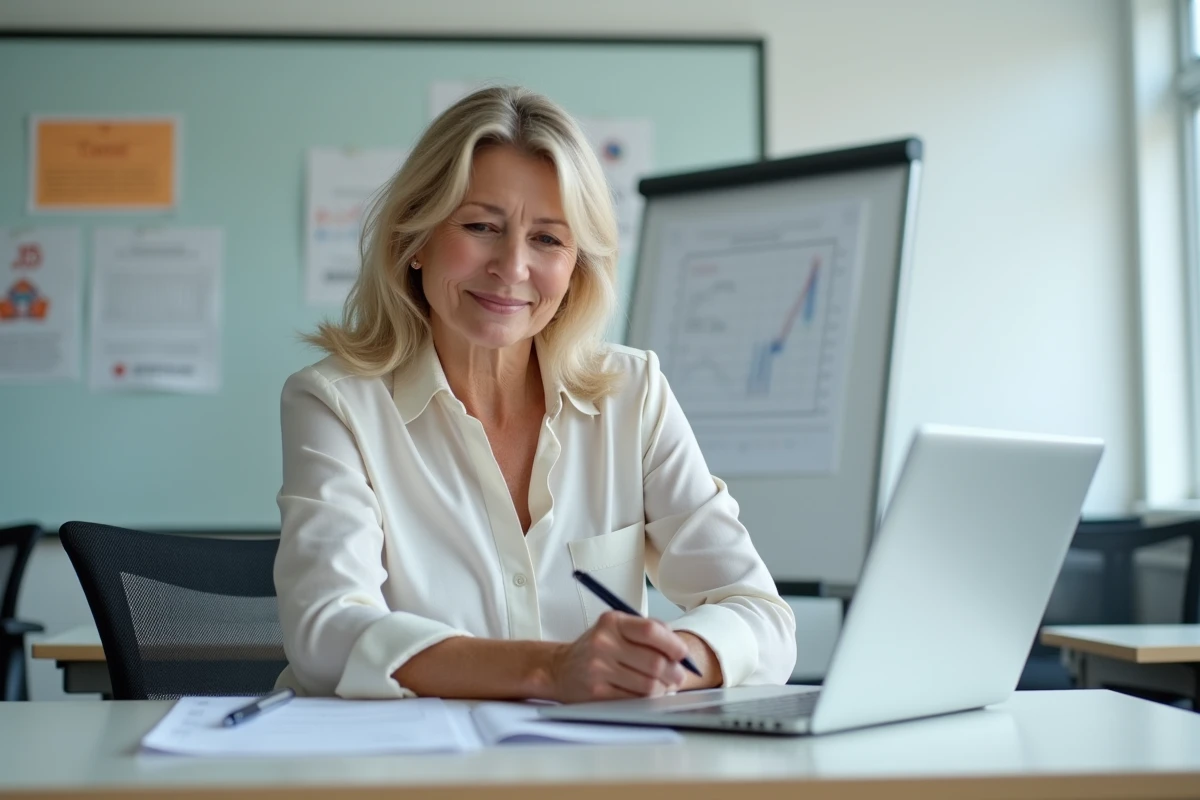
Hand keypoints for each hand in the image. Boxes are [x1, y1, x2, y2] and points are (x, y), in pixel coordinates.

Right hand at [547, 611, 689, 702]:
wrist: (560, 668)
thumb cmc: (597, 648)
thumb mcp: (618, 628)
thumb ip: (649, 631)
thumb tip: (680, 650)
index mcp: (612, 622)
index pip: (651, 631)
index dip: (673, 645)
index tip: (682, 655)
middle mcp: (603, 643)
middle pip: (654, 662)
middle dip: (674, 673)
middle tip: (677, 677)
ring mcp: (598, 669)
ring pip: (648, 686)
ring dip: (662, 689)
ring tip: (662, 687)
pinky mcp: (596, 694)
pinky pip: (634, 701)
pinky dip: (646, 700)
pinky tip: (644, 695)